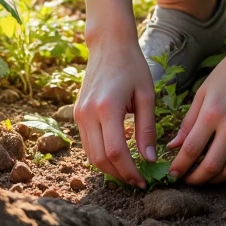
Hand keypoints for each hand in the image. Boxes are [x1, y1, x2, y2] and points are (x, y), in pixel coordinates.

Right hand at [75, 39, 156, 187]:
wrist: (108, 44)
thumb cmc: (132, 65)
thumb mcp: (146, 95)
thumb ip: (147, 129)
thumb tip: (149, 159)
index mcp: (107, 107)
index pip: (115, 151)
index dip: (129, 171)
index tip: (144, 181)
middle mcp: (88, 113)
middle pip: (99, 158)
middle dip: (119, 175)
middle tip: (138, 181)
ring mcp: (79, 114)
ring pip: (90, 154)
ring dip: (109, 168)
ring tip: (129, 172)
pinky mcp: (77, 114)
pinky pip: (87, 143)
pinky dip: (101, 155)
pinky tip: (117, 156)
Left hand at [165, 39, 225, 184]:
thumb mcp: (203, 92)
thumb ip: (188, 121)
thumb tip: (174, 146)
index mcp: (212, 113)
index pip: (191, 150)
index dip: (179, 166)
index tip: (173, 173)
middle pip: (211, 166)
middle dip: (195, 179)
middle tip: (187, 180)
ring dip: (214, 180)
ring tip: (204, 177)